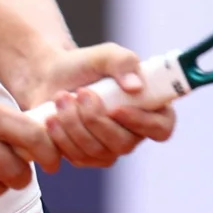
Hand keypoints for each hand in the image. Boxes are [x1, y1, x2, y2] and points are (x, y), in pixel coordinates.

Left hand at [26, 43, 177, 168]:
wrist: (51, 77)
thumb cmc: (84, 65)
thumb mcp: (105, 54)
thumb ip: (123, 62)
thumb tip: (136, 87)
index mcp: (149, 108)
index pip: (161, 128)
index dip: (142, 123)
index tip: (116, 108)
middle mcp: (133, 133)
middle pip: (124, 144)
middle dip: (96, 120)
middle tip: (79, 94)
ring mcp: (110, 149)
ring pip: (97, 152)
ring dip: (74, 124)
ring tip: (60, 98)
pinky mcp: (86, 158)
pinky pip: (77, 157)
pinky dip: (61, 137)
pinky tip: (51, 118)